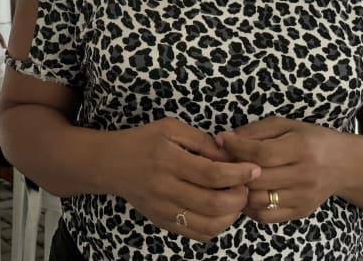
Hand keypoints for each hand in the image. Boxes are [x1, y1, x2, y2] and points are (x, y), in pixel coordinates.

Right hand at [105, 117, 259, 242]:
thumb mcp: (170, 128)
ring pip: (208, 224)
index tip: (254, 169)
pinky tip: (219, 212)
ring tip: (235, 200)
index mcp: (168, 160)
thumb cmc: (142, 142)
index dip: (239, 174)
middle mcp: (165, 188)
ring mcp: (163, 209)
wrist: (109, 164)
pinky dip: (216, 227)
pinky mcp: (162, 221)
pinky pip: (196, 234)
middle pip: (214, 203)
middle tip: (246, 187)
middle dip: (239, 197)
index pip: (212, 174)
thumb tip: (231, 156)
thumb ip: (202, 141)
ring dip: (231, 216)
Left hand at [216, 118, 344, 224]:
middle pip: (257, 179)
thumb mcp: (285, 126)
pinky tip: (245, 192)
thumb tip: (223, 140)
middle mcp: (305, 175)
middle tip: (222, 161)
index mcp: (301, 148)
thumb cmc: (309, 140)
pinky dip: (248, 206)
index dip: (236, 147)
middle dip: (233, 170)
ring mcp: (303, 197)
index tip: (221, 140)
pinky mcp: (300, 212)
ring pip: (258, 200)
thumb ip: (255, 132)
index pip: (261, 153)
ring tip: (231, 178)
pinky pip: (265, 216)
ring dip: (238, 190)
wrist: (343, 165)